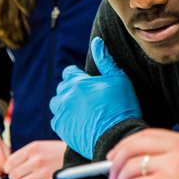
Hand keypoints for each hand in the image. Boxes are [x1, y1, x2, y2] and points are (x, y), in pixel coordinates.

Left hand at [3, 140, 65, 178]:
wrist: (78, 156)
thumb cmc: (57, 152)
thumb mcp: (41, 146)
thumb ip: (25, 154)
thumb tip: (8, 166)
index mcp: (34, 148)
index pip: (10, 162)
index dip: (8, 169)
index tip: (10, 171)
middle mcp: (37, 159)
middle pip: (13, 175)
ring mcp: (44, 173)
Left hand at [50, 37, 140, 158]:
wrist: (117, 136)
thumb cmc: (121, 106)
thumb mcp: (119, 78)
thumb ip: (105, 60)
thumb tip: (97, 42)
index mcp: (78, 82)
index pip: (69, 73)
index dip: (76, 76)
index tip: (84, 82)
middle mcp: (66, 96)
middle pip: (62, 88)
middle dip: (70, 89)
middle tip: (84, 96)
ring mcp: (62, 113)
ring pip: (56, 103)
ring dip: (64, 103)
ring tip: (77, 108)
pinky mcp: (61, 128)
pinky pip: (56, 120)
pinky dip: (63, 119)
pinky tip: (75, 121)